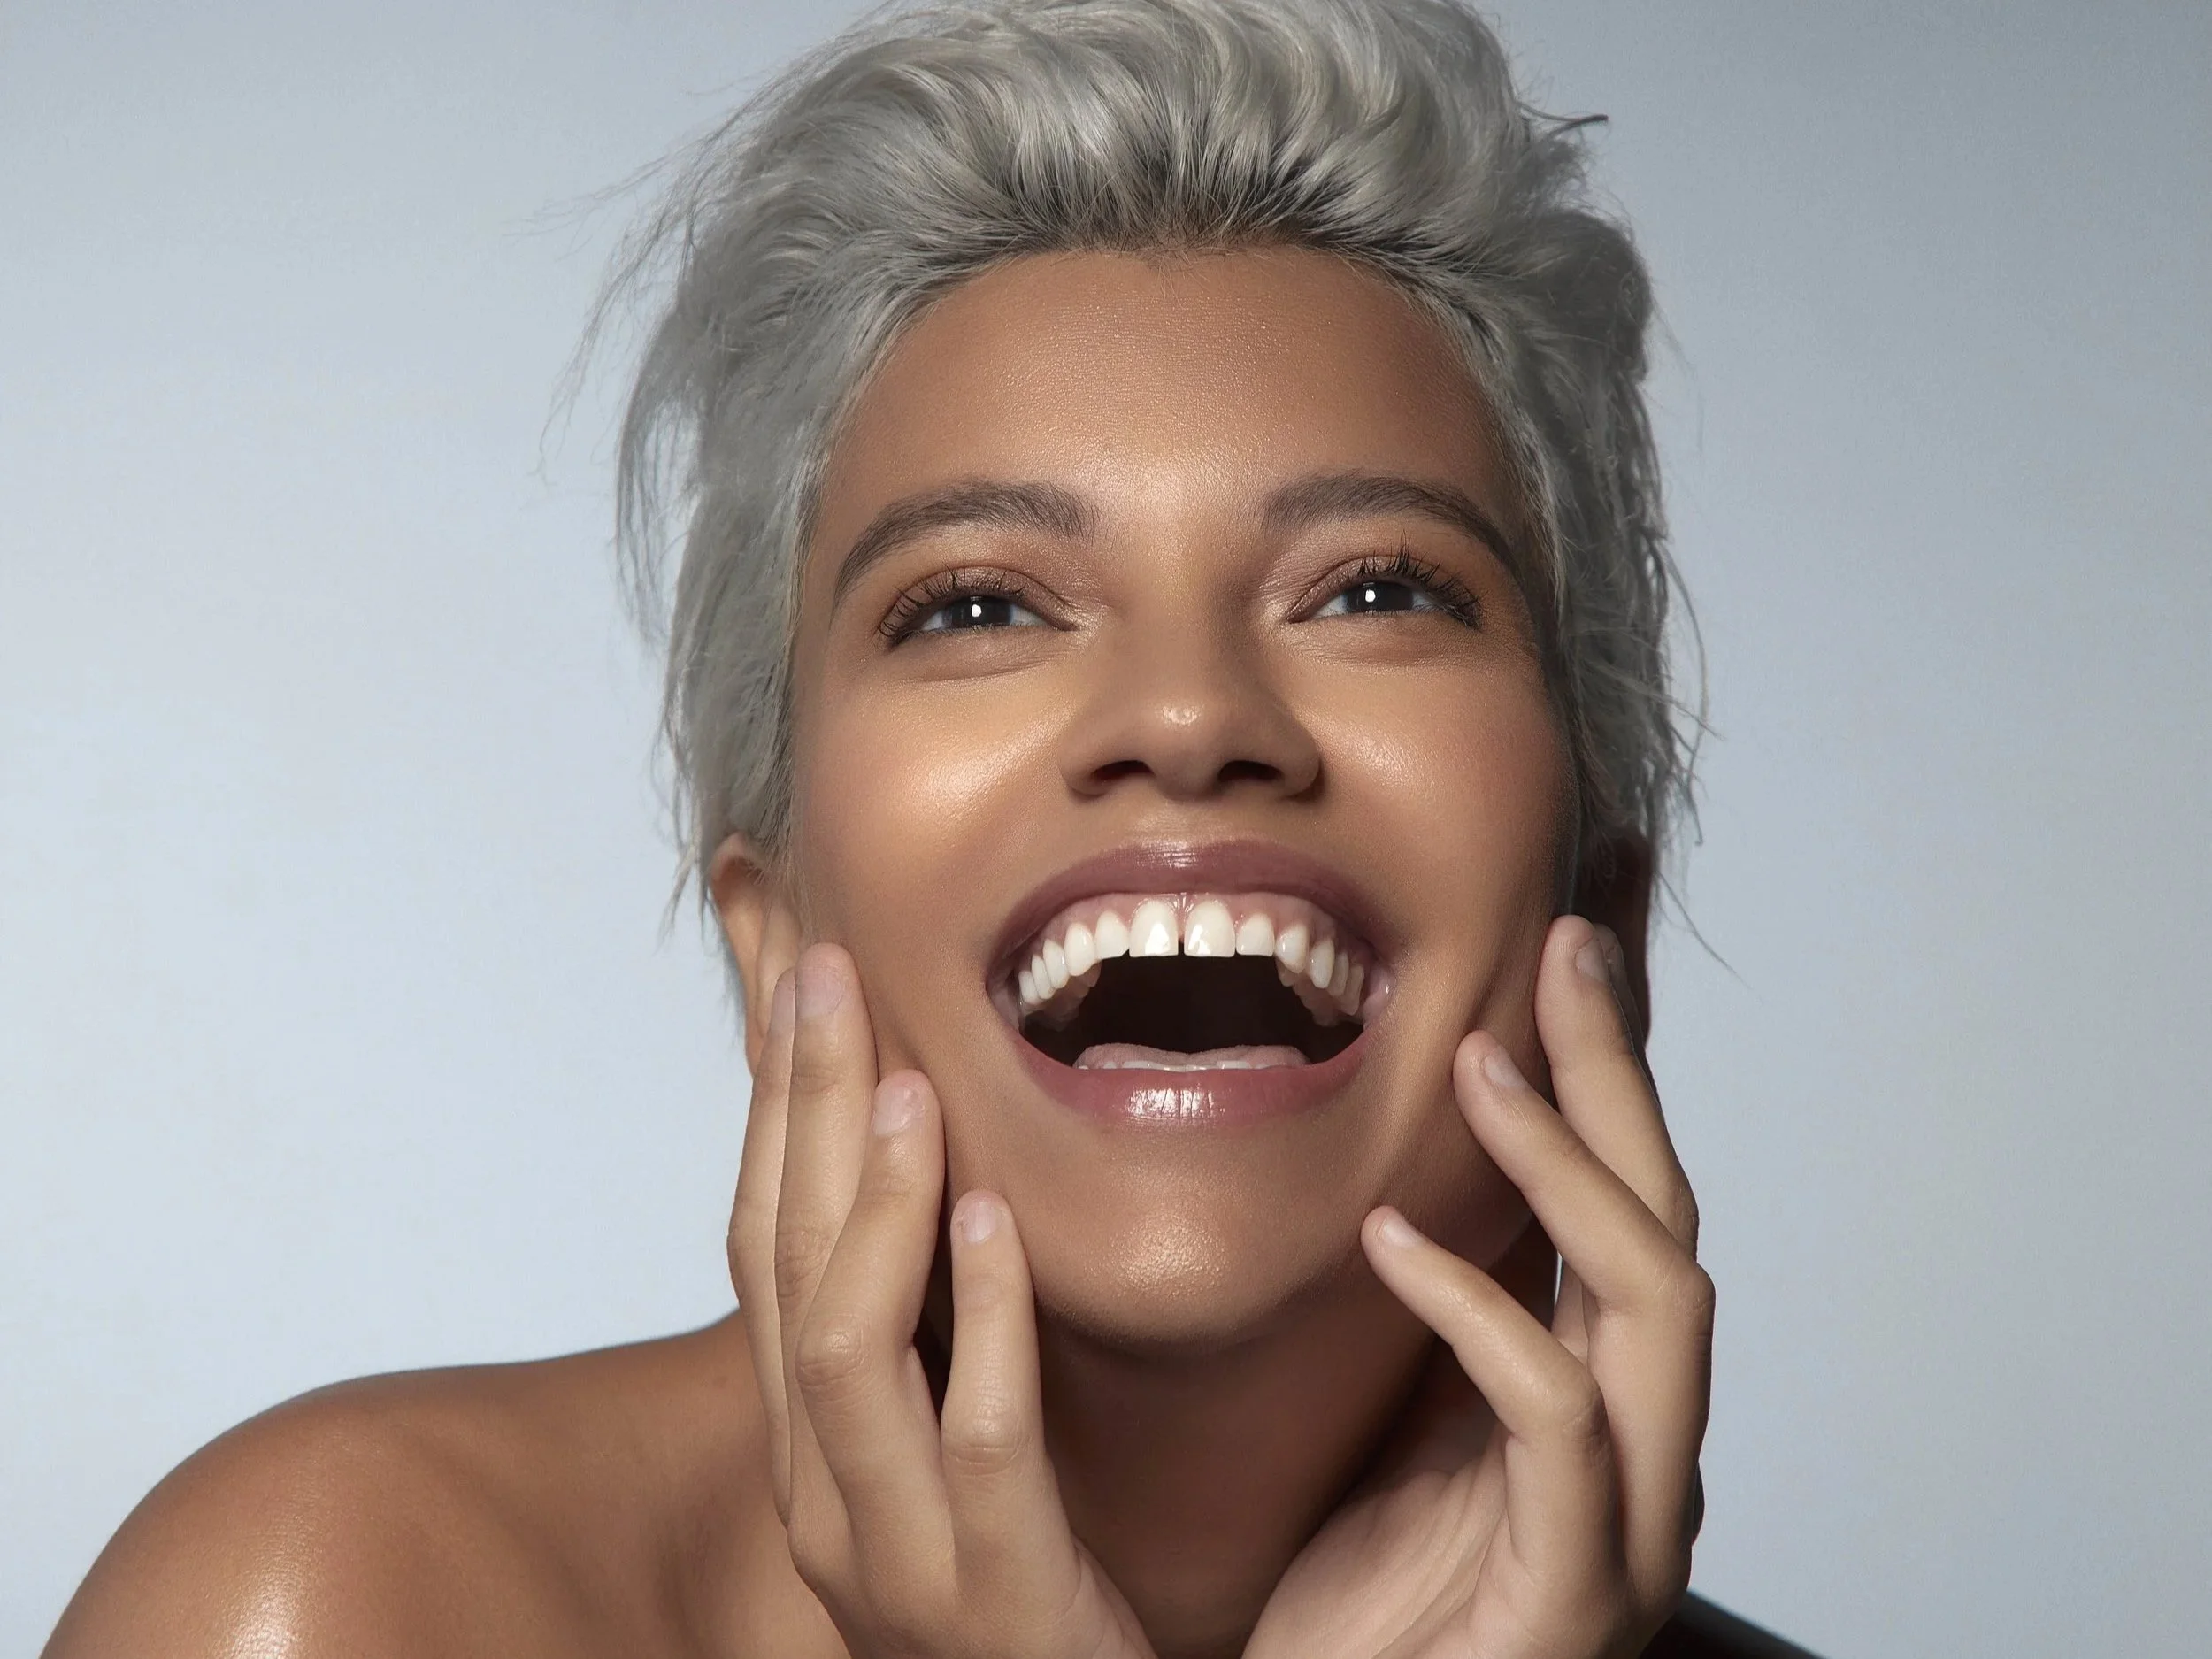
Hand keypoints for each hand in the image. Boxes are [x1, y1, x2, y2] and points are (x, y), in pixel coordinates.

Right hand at [728, 944, 1155, 1658]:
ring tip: (910, 1086)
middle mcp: (818, 1495)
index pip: (761, 1250)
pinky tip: (1002, 1217)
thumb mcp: (942, 1438)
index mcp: (804, 1448)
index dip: (772, 1113)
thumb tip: (912, 1166)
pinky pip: (977, 1435)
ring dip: (874, 1203)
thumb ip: (919, 1321)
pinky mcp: (993, 1591)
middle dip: (800, 1114)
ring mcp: (891, 1553)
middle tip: (828, 975)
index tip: (799, 981)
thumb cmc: (1019, 1576)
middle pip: (785, 1272)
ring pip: (847, 1349)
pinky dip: (983, 1315)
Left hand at [1246, 916, 1712, 1658]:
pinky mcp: (1572, 1588)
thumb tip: (1396, 1148)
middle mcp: (1641, 1446)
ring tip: (1477, 1058)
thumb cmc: (1364, 1598)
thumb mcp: (1394, 1414)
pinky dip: (1480, 1309)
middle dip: (1621, 1076)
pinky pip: (1556, 1417)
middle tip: (1563, 945)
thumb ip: (1436, 1300)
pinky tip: (1386, 1237)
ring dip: (1569, 1166)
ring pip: (1655, 1298)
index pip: (1630, 1200)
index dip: (1620, 1068)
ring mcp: (1624, 1519)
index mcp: (1599, 1394)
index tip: (1583, 933)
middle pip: (1668, 1219)